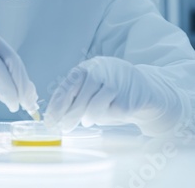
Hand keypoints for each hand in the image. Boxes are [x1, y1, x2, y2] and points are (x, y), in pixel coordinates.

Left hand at [44, 56, 184, 135]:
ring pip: (94, 106)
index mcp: (87, 67)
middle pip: (80, 96)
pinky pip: (110, 113)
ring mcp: (116, 83)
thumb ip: (75, 95)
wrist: (144, 87)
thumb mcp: (91, 85)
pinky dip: (106, 117)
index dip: (57, 104)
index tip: (50, 120)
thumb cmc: (110, 89)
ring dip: (87, 117)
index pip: (68, 85)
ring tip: (87, 120)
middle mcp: (101, 71)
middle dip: (70, 115)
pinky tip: (109, 112)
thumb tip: (55, 116)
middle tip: (64, 128)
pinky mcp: (128, 98)